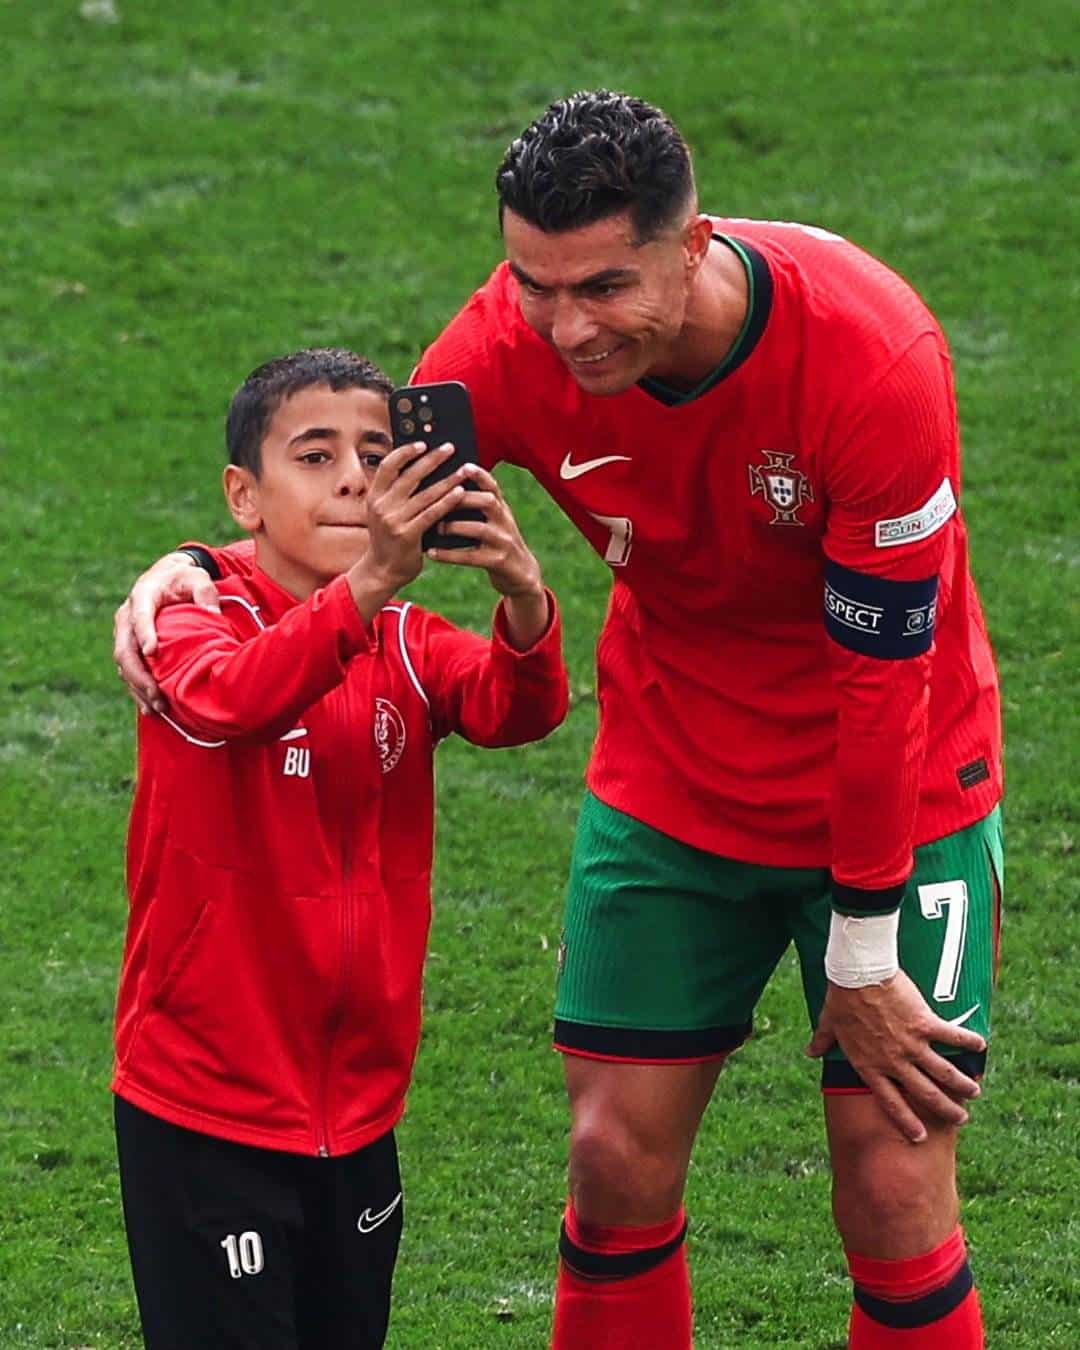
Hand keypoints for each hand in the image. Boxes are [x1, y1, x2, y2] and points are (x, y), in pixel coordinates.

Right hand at [113, 553, 219, 712]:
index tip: (152, 651)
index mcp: (143, 596)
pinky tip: (150, 709)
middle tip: (157, 695)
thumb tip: (213, 615)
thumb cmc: (185, 579)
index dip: (145, 633)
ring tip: (157, 709)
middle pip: (125, 649)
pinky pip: (128, 672)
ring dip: (138, 689)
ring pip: (124, 666)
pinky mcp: (129, 648)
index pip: (140, 615)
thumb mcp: (198, 577)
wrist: (167, 578)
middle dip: (140, 675)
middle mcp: (127, 616)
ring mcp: (125, 634)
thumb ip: (205, 593)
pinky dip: (137, 691)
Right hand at [347, 443, 468, 613]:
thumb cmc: (390, 538)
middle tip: (450, 448)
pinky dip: (447, 501)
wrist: (383, 571)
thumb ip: (397, 494)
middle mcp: (381, 506)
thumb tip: (423, 468)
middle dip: (432, 459)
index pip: (388, 466)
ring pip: (425, 494)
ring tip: (464, 470)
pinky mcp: (407, 535)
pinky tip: (460, 493)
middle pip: (410, 476)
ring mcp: (393, 521)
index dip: (406, 451)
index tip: (423, 443)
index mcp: (374, 496)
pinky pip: (431, 513)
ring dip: (447, 480)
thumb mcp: (385, 513)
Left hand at [426, 466, 548, 648]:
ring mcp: (503, 542)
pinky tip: (431, 553)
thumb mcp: (494, 522)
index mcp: (502, 509)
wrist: (520, 574)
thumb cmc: (497, 543)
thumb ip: (478, 507)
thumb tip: (444, 490)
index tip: (463, 465)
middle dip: (465, 497)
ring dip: (455, 526)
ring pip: (479, 529)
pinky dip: (449, 555)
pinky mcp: (498, 562)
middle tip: (441, 497)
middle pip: (488, 502)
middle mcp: (505, 521)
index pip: (493, 486)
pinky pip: (471, 557)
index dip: (480, 475)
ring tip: (436, 527)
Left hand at [806, 969, 984, 1142]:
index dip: (906, 1120)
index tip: (920, 1136)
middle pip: (925, 1094)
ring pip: (943, 1074)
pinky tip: (981, 1046)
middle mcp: (893, 1061)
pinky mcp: (925, 1024)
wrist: (858, 974)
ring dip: (962, 1085)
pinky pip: (952, 1037)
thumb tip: (809, 1051)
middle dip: (946, 1109)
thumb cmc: (841, 998)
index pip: (890, 1102)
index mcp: (870, 1065)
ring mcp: (911, 1045)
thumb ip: (822, 1042)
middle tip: (961, 1118)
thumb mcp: (829, 1024)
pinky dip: (968, 1042)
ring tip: (974, 1093)